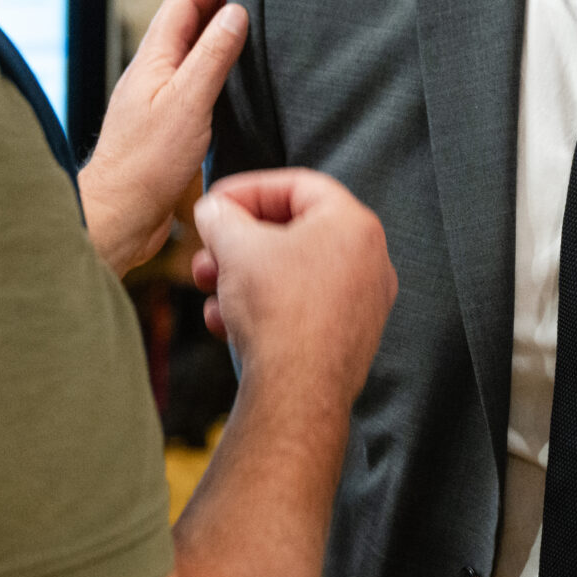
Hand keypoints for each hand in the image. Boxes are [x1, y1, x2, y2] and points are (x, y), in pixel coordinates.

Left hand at [79, 0, 247, 275]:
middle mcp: (151, 74)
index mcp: (154, 60)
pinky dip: (216, 70)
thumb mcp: (188, 103)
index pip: (184, 1)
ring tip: (251, 27)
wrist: (118, 216)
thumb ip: (212, 56)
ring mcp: (156, 99)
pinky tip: (233, 84)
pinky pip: (193, 83)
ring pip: (189, 53)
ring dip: (217, 33)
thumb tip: (235, 12)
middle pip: (185, 22)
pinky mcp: (164, 126)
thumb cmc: (146, 164)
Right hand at [191, 169, 395, 401]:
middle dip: (238, 244)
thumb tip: (213, 210)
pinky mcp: (349, 337)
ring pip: (291, 274)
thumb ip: (220, 216)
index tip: (215, 204)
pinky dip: (263, 308)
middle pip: (292, 232)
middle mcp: (369, 259)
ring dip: (243, 278)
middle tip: (207, 254)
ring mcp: (363, 301)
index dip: (247, 189)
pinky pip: (300, 308)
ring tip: (211, 291)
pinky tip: (228, 323)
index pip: (296, 185)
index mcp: (353, 223)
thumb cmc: (279, 312)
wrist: (297, 391)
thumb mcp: (235, 246)